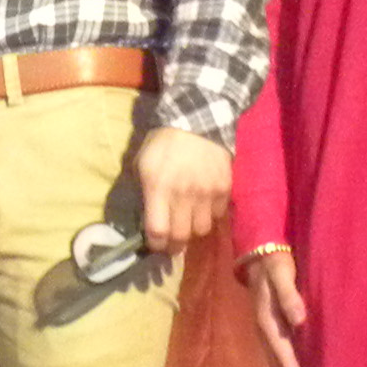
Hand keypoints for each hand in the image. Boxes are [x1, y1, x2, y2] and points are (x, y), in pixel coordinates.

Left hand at [133, 125, 231, 252]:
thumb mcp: (142, 164)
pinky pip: (217, 214)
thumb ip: (144, 193)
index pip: (157, 232)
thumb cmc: (162, 144)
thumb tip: (146, 218)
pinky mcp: (225, 188)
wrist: (196, 121)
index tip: (155, 244)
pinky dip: (210, 214)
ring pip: (201, 229)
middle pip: (181, 237)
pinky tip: (204, 204)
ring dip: (193, 229)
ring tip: (189, 220)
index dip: (156, 245)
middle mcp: (183, 195)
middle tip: (172, 242)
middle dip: (174, 245)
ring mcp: (207, 193)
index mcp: (158, 188)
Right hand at [244, 248, 309, 366]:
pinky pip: (279, 366)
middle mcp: (266, 337)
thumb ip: (289, 295)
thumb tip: (298, 318)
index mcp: (269, 324)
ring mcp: (267, 339)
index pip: (285, 358)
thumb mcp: (281, 274)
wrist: (259, 256)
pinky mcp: (272, 337)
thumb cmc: (274, 265)